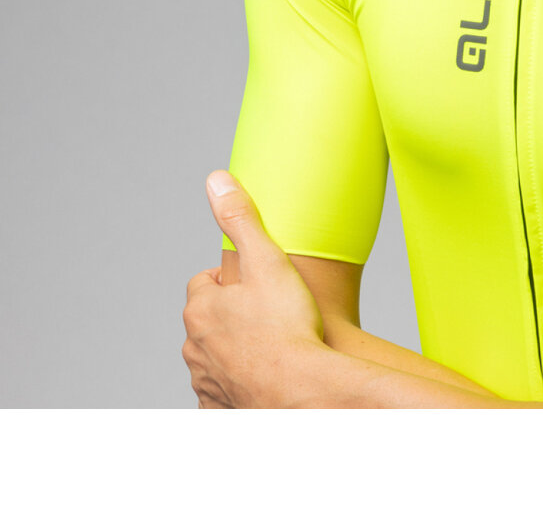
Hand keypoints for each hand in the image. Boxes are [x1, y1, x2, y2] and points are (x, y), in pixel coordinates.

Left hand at [182, 171, 325, 407]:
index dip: (230, 280)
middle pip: (207, 320)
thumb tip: (215, 180)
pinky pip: (219, 398)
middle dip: (230, 315)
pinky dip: (234, 390)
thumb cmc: (287, 325)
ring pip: (213, 357)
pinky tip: (260, 384)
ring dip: (233, 350)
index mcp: (200, 308)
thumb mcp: (266, 259)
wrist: (301, 390)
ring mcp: (206, 382)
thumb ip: (240, 218)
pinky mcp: (221, 409)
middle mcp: (194, 347)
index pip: (203, 283)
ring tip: (270, 346)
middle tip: (268, 312)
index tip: (257, 284)